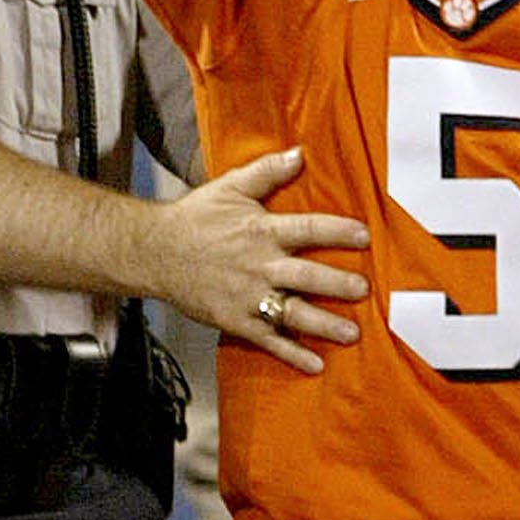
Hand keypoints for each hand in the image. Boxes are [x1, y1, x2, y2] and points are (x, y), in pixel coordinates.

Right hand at [153, 146, 369, 371]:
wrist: (155, 252)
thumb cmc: (195, 218)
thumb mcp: (231, 186)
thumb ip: (267, 172)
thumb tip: (300, 154)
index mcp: (262, 231)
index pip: (308, 229)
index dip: (338, 232)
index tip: (364, 236)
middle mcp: (260, 265)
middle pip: (306, 275)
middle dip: (338, 284)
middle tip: (364, 290)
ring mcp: (249, 296)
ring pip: (293, 312)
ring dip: (324, 324)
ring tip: (352, 333)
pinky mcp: (236, 320)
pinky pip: (268, 339)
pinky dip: (291, 353)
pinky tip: (315, 365)